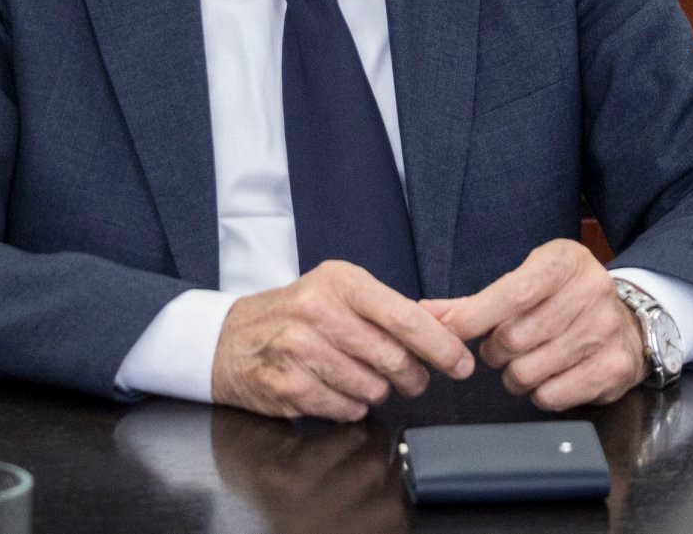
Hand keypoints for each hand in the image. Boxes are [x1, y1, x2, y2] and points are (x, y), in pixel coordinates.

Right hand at [211, 260, 475, 420]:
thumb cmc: (296, 314)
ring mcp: (299, 349)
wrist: (231, 339)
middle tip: (411, 378)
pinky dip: (351, 406)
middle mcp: (317, 310)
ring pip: (372, 388)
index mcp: (340, 281)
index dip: (440, 345)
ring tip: (362, 378)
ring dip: (378, 392)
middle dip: (412, 376)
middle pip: (393, 358)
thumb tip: (449, 324)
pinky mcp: (287, 385)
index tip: (461, 363)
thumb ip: (394, 309)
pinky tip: (336, 389)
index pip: (404, 316)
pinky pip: (346, 409)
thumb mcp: (341, 293)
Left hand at [421, 239, 646, 410]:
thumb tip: (426, 314)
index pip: (513, 293)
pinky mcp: (615, 368)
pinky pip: (553, 395)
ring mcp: (607, 330)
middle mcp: (592, 291)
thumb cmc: (563, 300)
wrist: (627, 321)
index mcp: (565, 261)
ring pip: (530, 370)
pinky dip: (539, 393)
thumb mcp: (526, 282)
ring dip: (514, 375)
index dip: (475, 316)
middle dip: (495, 350)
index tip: (451, 330)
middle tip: (499, 348)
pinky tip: (547, 376)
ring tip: (523, 363)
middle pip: (516, 337)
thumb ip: (475, 302)